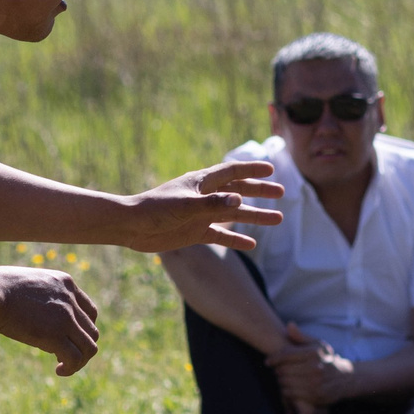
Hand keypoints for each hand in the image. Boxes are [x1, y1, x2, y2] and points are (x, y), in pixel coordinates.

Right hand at [0, 267, 99, 377]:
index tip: (69, 340)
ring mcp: (65, 317)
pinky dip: (71, 368)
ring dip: (79, 361)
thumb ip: (42, 299)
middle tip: (63, 357)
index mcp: (66, 283)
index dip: (83, 330)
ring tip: (63, 367)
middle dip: (80, 347)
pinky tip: (59, 371)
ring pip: (89, 347)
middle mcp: (70, 299)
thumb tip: (41, 320)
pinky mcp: (55, 335)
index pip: (90, 312)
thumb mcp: (28, 285)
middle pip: (91, 331)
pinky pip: (75, 358)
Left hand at [118, 160, 285, 252]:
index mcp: (201, 182)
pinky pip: (220, 236)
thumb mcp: (186, 205)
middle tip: (281, 193)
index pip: (232, 172)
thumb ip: (213, 204)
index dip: (252, 170)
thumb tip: (240, 200)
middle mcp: (204, 197)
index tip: (271, 170)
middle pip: (238, 191)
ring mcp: (201, 215)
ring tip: (278, 219)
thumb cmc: (155, 209)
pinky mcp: (195, 232)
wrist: (132, 227)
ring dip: (255, 216)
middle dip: (260, 191)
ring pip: (234, 214)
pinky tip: (251, 244)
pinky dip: (235, 240)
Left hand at [267, 323, 354, 408]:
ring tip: (283, 378)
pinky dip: (286, 391)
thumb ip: (301, 336)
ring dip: (281, 381)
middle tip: (277, 370)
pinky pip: (291, 394)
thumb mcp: (317, 344)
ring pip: (285, 382)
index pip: (286, 355)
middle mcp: (316, 367)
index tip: (268, 362)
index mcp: (314, 353)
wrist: (346, 378)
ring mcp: (315, 383)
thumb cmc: (326, 359)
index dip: (274, 358)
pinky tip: (288, 387)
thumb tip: (289, 325)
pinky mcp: (315, 396)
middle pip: (283, 370)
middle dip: (277, 370)